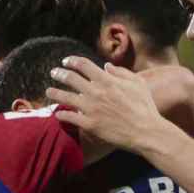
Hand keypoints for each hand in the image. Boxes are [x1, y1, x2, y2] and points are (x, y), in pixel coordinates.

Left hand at [46, 57, 166, 152]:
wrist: (146, 131)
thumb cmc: (145, 107)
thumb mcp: (137, 84)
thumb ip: (121, 73)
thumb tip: (106, 66)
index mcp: (107, 80)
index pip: (83, 65)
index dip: (72, 61)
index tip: (66, 61)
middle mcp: (96, 92)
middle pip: (71, 78)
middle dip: (59, 73)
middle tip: (53, 72)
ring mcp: (91, 108)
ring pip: (66, 97)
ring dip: (54, 92)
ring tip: (48, 91)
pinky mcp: (89, 124)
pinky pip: (70, 117)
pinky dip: (61, 114)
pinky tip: (57, 113)